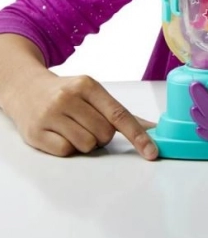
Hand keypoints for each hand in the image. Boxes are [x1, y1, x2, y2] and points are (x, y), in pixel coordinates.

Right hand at [6, 70, 158, 159]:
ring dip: (86, 143)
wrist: (27, 89)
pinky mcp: (36, 133)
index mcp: (88, 86)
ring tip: (73, 128)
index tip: (151, 151)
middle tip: (88, 124)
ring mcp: (51, 114)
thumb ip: (120, 112)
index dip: (137, 135)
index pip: (119, 114)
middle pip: (104, 133)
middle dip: (102, 135)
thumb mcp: (93, 93)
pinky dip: (68, 148)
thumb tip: (152, 127)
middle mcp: (69, 97)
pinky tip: (60, 134)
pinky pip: (66, 151)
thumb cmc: (67, 94)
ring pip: (86, 144)